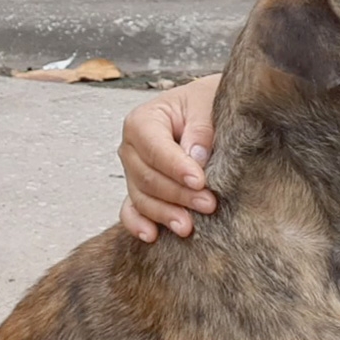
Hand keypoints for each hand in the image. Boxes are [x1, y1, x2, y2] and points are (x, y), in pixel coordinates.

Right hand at [117, 74, 220, 241]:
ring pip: (141, 197)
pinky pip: (132, 209)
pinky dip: (138, 223)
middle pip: (147, 177)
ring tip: (189, 226)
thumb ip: (201, 129)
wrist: (207, 109)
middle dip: (178, 194)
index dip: (176, 167)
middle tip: (208, 204)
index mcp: (142, 121)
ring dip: (165, 214)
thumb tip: (195, 157)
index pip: (155, 149)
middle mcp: (131, 147)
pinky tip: (152, 235)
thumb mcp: (207, 105)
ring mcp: (133, 170)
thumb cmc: (206, 104)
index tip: (199, 181)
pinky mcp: (140, 189)